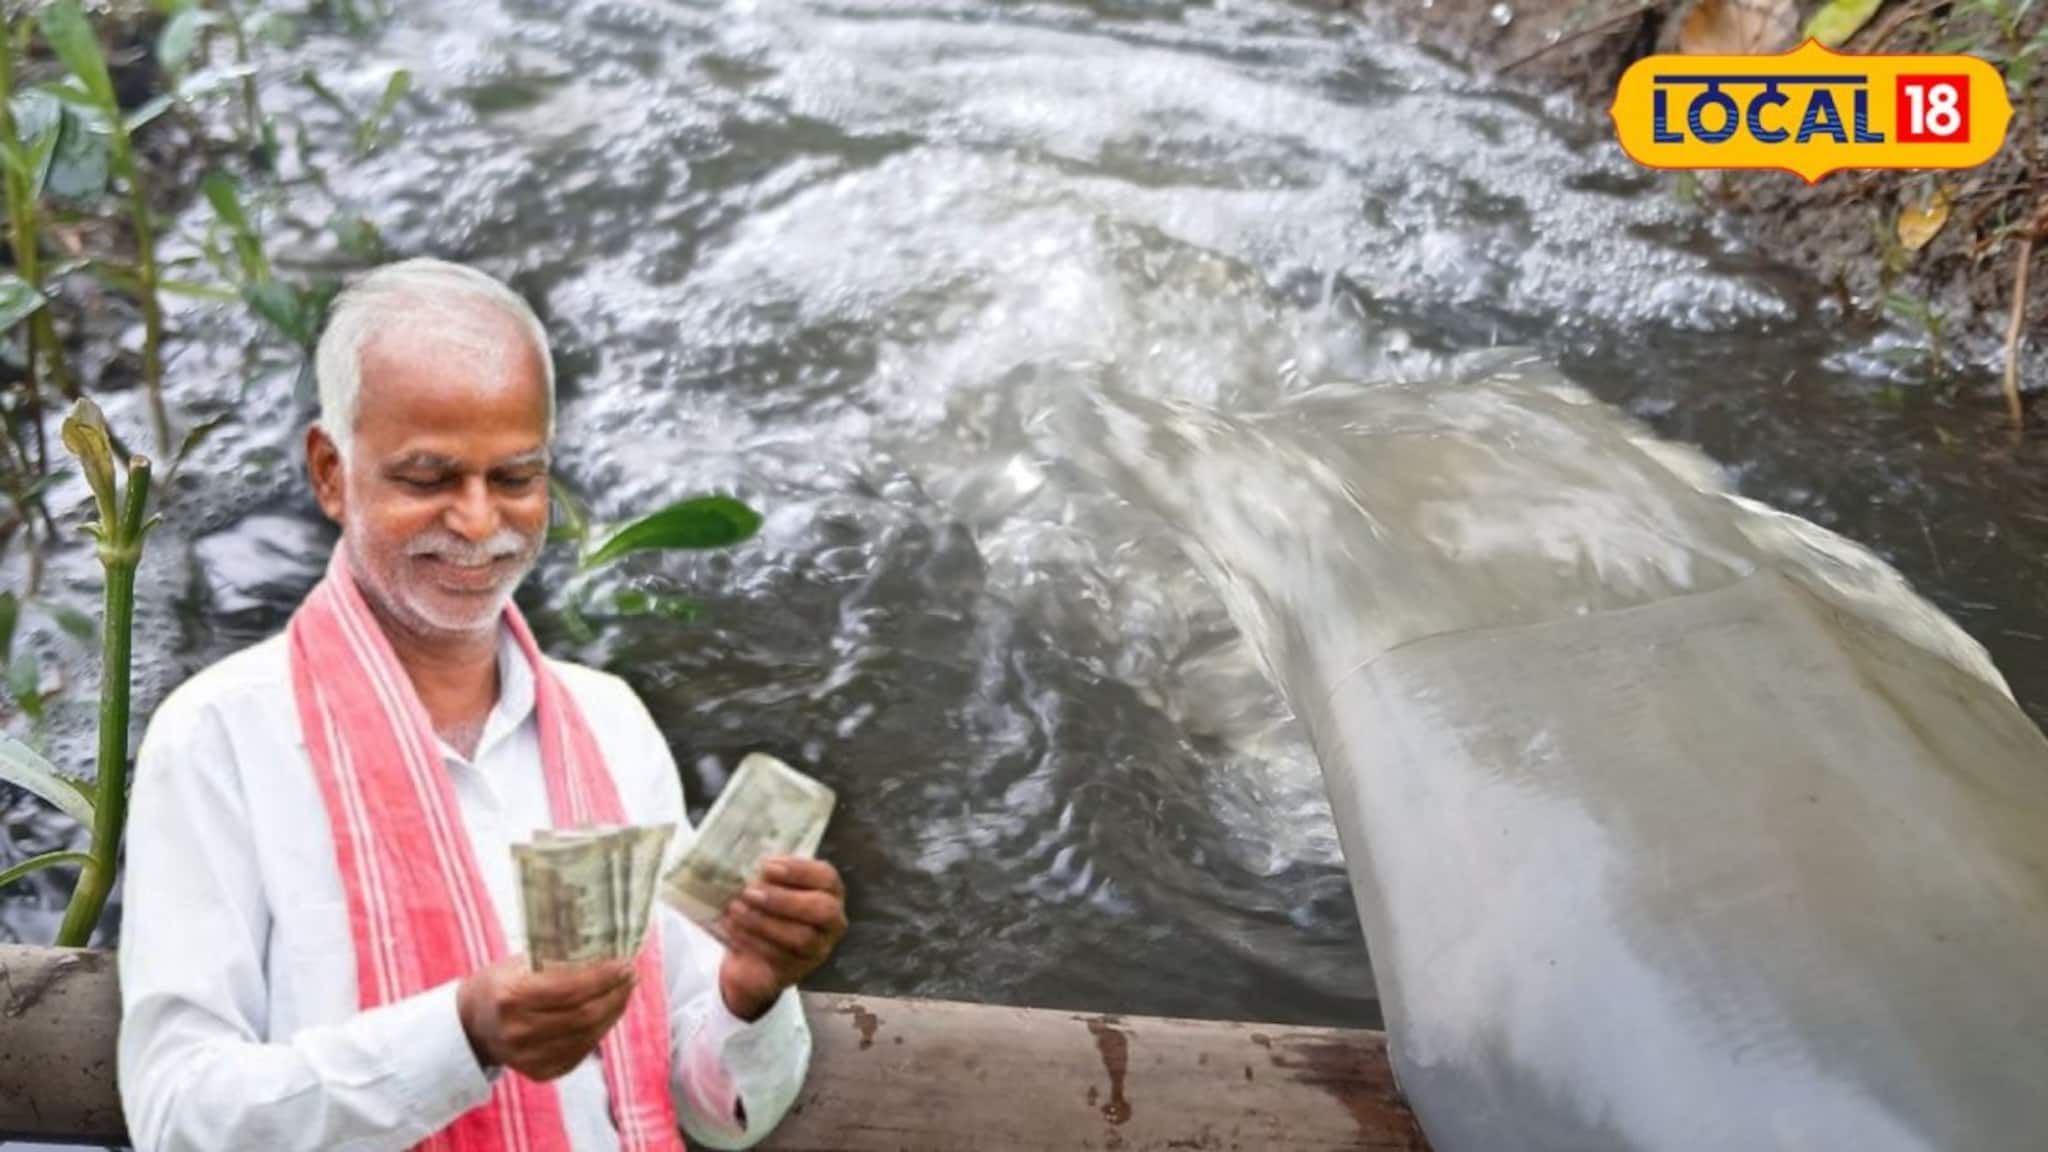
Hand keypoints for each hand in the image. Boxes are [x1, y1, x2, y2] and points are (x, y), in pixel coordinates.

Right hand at [457, 955, 636, 1080]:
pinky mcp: (539, 1072)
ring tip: (623, 990)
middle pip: (584, 1015)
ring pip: (588, 1035)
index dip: (603, 977)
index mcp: (510, 997)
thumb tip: (606, 948)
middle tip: (630, 974)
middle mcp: (517, 1031)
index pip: (570, 989)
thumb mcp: (520, 963)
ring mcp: (527, 1057)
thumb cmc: (503, 983)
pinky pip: (581, 1051)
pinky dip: (600, 1030)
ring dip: (613, 1011)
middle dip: (614, 993)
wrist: (474, 1025)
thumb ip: (558, 958)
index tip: (624, 962)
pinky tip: (607, 1011)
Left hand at [717, 856, 846, 1020]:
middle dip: (784, 899)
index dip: (799, 871)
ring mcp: (819, 949)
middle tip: (750, 892)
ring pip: (801, 936)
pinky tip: (733, 928)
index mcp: (830, 892)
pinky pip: (780, 957)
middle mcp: (832, 921)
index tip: (767, 867)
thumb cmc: (766, 911)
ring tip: (735, 909)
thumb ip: (766, 876)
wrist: (752, 957)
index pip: (826, 877)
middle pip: (822, 909)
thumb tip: (744, 862)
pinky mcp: (798, 970)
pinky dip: (753, 940)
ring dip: (764, 921)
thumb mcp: (770, 888)